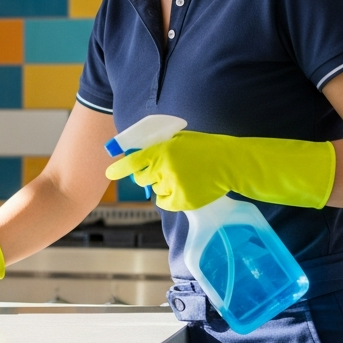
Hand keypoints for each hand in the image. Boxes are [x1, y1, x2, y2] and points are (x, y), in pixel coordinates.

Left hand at [104, 130, 334, 211]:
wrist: (231, 163)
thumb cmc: (205, 148)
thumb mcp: (180, 140)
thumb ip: (158, 146)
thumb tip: (137, 151)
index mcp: (163, 151)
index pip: (133, 161)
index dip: (119, 168)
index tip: (110, 173)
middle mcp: (165, 168)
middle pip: (142, 178)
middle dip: (147, 176)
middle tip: (161, 171)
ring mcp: (174, 186)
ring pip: (154, 191)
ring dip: (161, 187)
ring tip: (181, 178)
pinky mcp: (183, 201)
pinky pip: (165, 202)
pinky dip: (170, 198)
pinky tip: (184, 189)